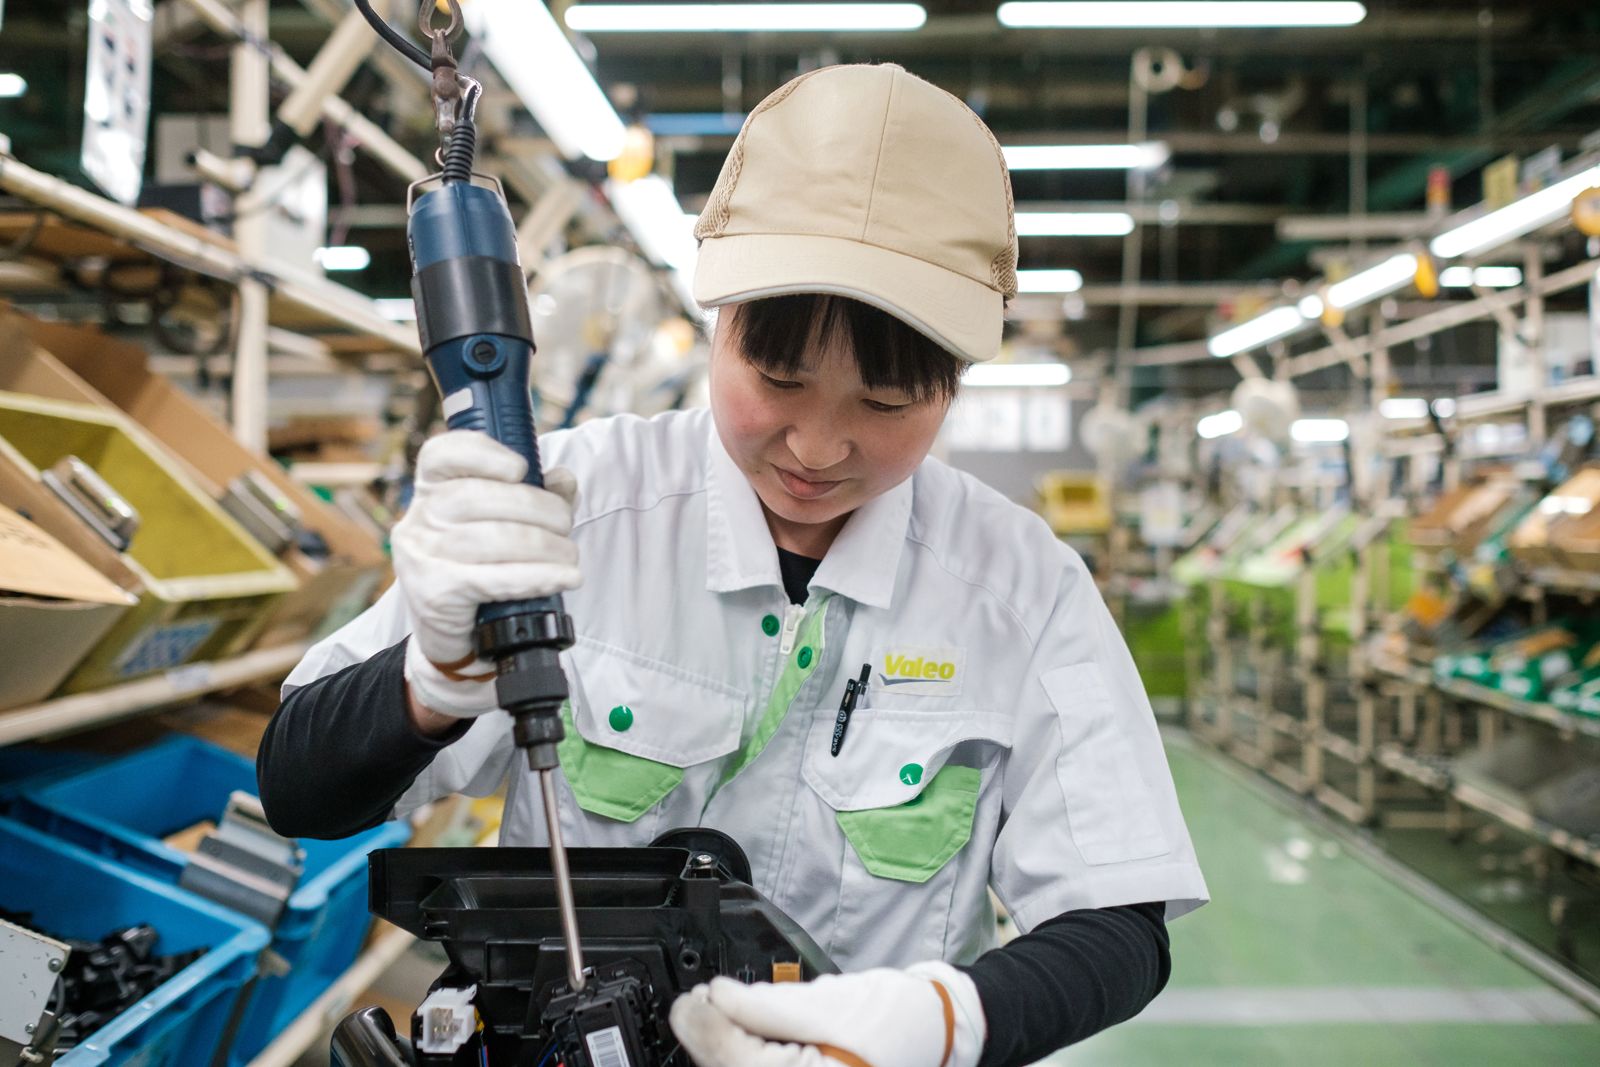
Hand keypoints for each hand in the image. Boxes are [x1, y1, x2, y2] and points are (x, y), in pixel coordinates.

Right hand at [391, 431, 580, 718]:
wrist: (456, 637)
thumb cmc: (483, 569)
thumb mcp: (505, 526)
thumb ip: (536, 497)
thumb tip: (564, 480)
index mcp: (431, 490)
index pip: (442, 454)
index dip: (483, 453)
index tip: (521, 468)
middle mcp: (419, 518)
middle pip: (481, 497)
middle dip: (538, 509)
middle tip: (566, 526)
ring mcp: (421, 555)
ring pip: (494, 538)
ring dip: (546, 547)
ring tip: (569, 556)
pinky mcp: (435, 592)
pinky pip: (494, 578)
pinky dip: (538, 577)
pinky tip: (564, 578)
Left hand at [669, 963, 984, 1066]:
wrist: (935, 1030)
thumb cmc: (896, 1017)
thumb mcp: (829, 1001)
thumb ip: (768, 1005)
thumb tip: (716, 997)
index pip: (734, 1060)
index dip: (708, 1026)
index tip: (696, 997)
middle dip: (713, 1038)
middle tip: (705, 999)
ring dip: (726, 1048)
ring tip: (729, 1011)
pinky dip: (745, 1055)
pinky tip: (749, 1032)